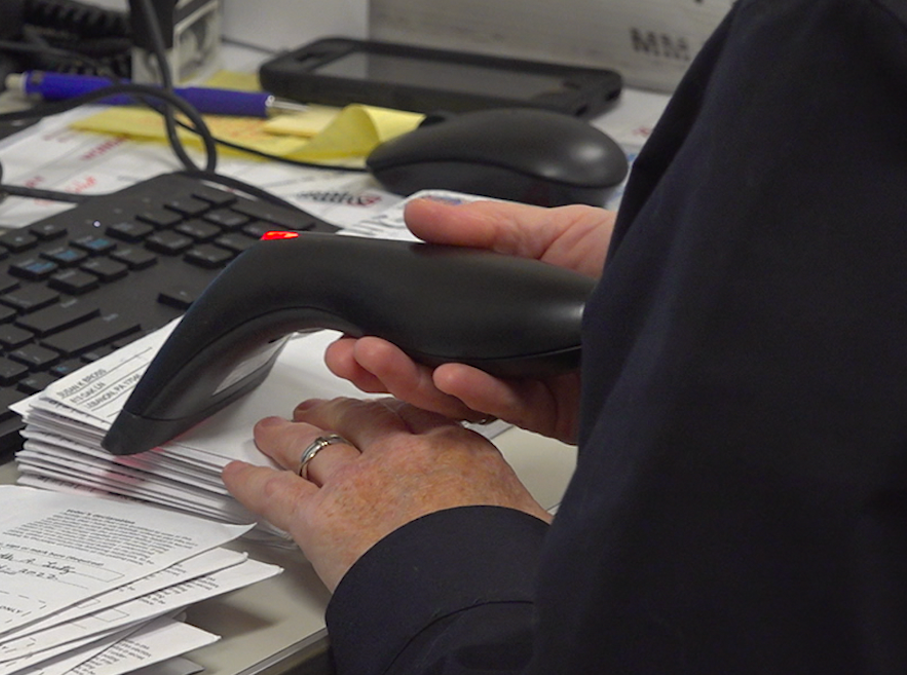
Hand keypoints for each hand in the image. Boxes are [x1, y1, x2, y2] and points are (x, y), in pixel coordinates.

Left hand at [221, 396, 550, 591]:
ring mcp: (355, 482)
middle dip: (331, 412)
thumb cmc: (502, 564)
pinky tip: (234, 474)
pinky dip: (249, 481)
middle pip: (354, 419)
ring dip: (285, 437)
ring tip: (271, 432)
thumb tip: (529, 523)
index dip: (387, 408)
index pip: (411, 413)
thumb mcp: (526, 520)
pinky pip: (273, 491)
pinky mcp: (320, 519)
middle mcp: (399, 454)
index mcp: (453, 447)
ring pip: (309, 446)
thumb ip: (510, 506)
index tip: (379, 407)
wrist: (473, 599)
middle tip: (316, 411)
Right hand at [324, 198, 614, 443]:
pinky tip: (454, 377)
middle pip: (431, 362)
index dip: (389, 327)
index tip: (355, 324)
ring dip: (413, 380)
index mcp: (505, 300)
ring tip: (381, 362)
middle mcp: (512, 344)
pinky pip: (507, 408)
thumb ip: (483, 226)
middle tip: (351, 354)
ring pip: (457, 393)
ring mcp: (533, 381)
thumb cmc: (641, 261)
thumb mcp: (556, 227)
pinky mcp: (559, 414)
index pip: (432, 319)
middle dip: (384, 361)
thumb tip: (420, 212)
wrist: (706, 304)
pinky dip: (477, 393)